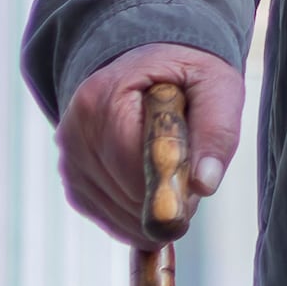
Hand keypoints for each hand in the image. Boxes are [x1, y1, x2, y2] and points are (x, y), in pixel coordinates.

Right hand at [57, 45, 242, 246]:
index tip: (198, 182)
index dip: (173, 184)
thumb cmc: (186, 76)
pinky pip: (109, 218)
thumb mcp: (216, 85)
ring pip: (120, 214)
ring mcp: (70, 159)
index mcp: (105, 98)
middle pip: (128, 195)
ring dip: (154, 208)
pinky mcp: (74, 182)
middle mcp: (76, 130)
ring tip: (170, 171)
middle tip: (189, 171)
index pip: (135, 165)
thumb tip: (205, 184)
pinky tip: (153, 187)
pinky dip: (138, 215)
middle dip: (168, 196)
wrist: (152, 68)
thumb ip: (216, 131)